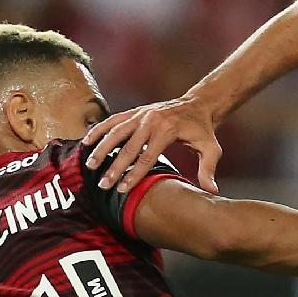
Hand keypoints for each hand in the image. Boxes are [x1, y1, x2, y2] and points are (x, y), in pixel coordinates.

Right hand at [85, 96, 222, 194]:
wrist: (197, 105)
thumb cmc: (203, 131)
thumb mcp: (211, 149)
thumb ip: (208, 169)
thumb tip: (211, 191)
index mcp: (167, 130)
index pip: (147, 157)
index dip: (134, 174)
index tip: (122, 189)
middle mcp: (151, 120)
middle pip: (128, 147)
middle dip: (114, 168)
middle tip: (103, 184)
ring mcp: (141, 114)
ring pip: (116, 132)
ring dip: (101, 148)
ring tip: (89, 165)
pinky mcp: (134, 112)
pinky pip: (113, 120)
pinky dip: (99, 130)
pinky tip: (86, 142)